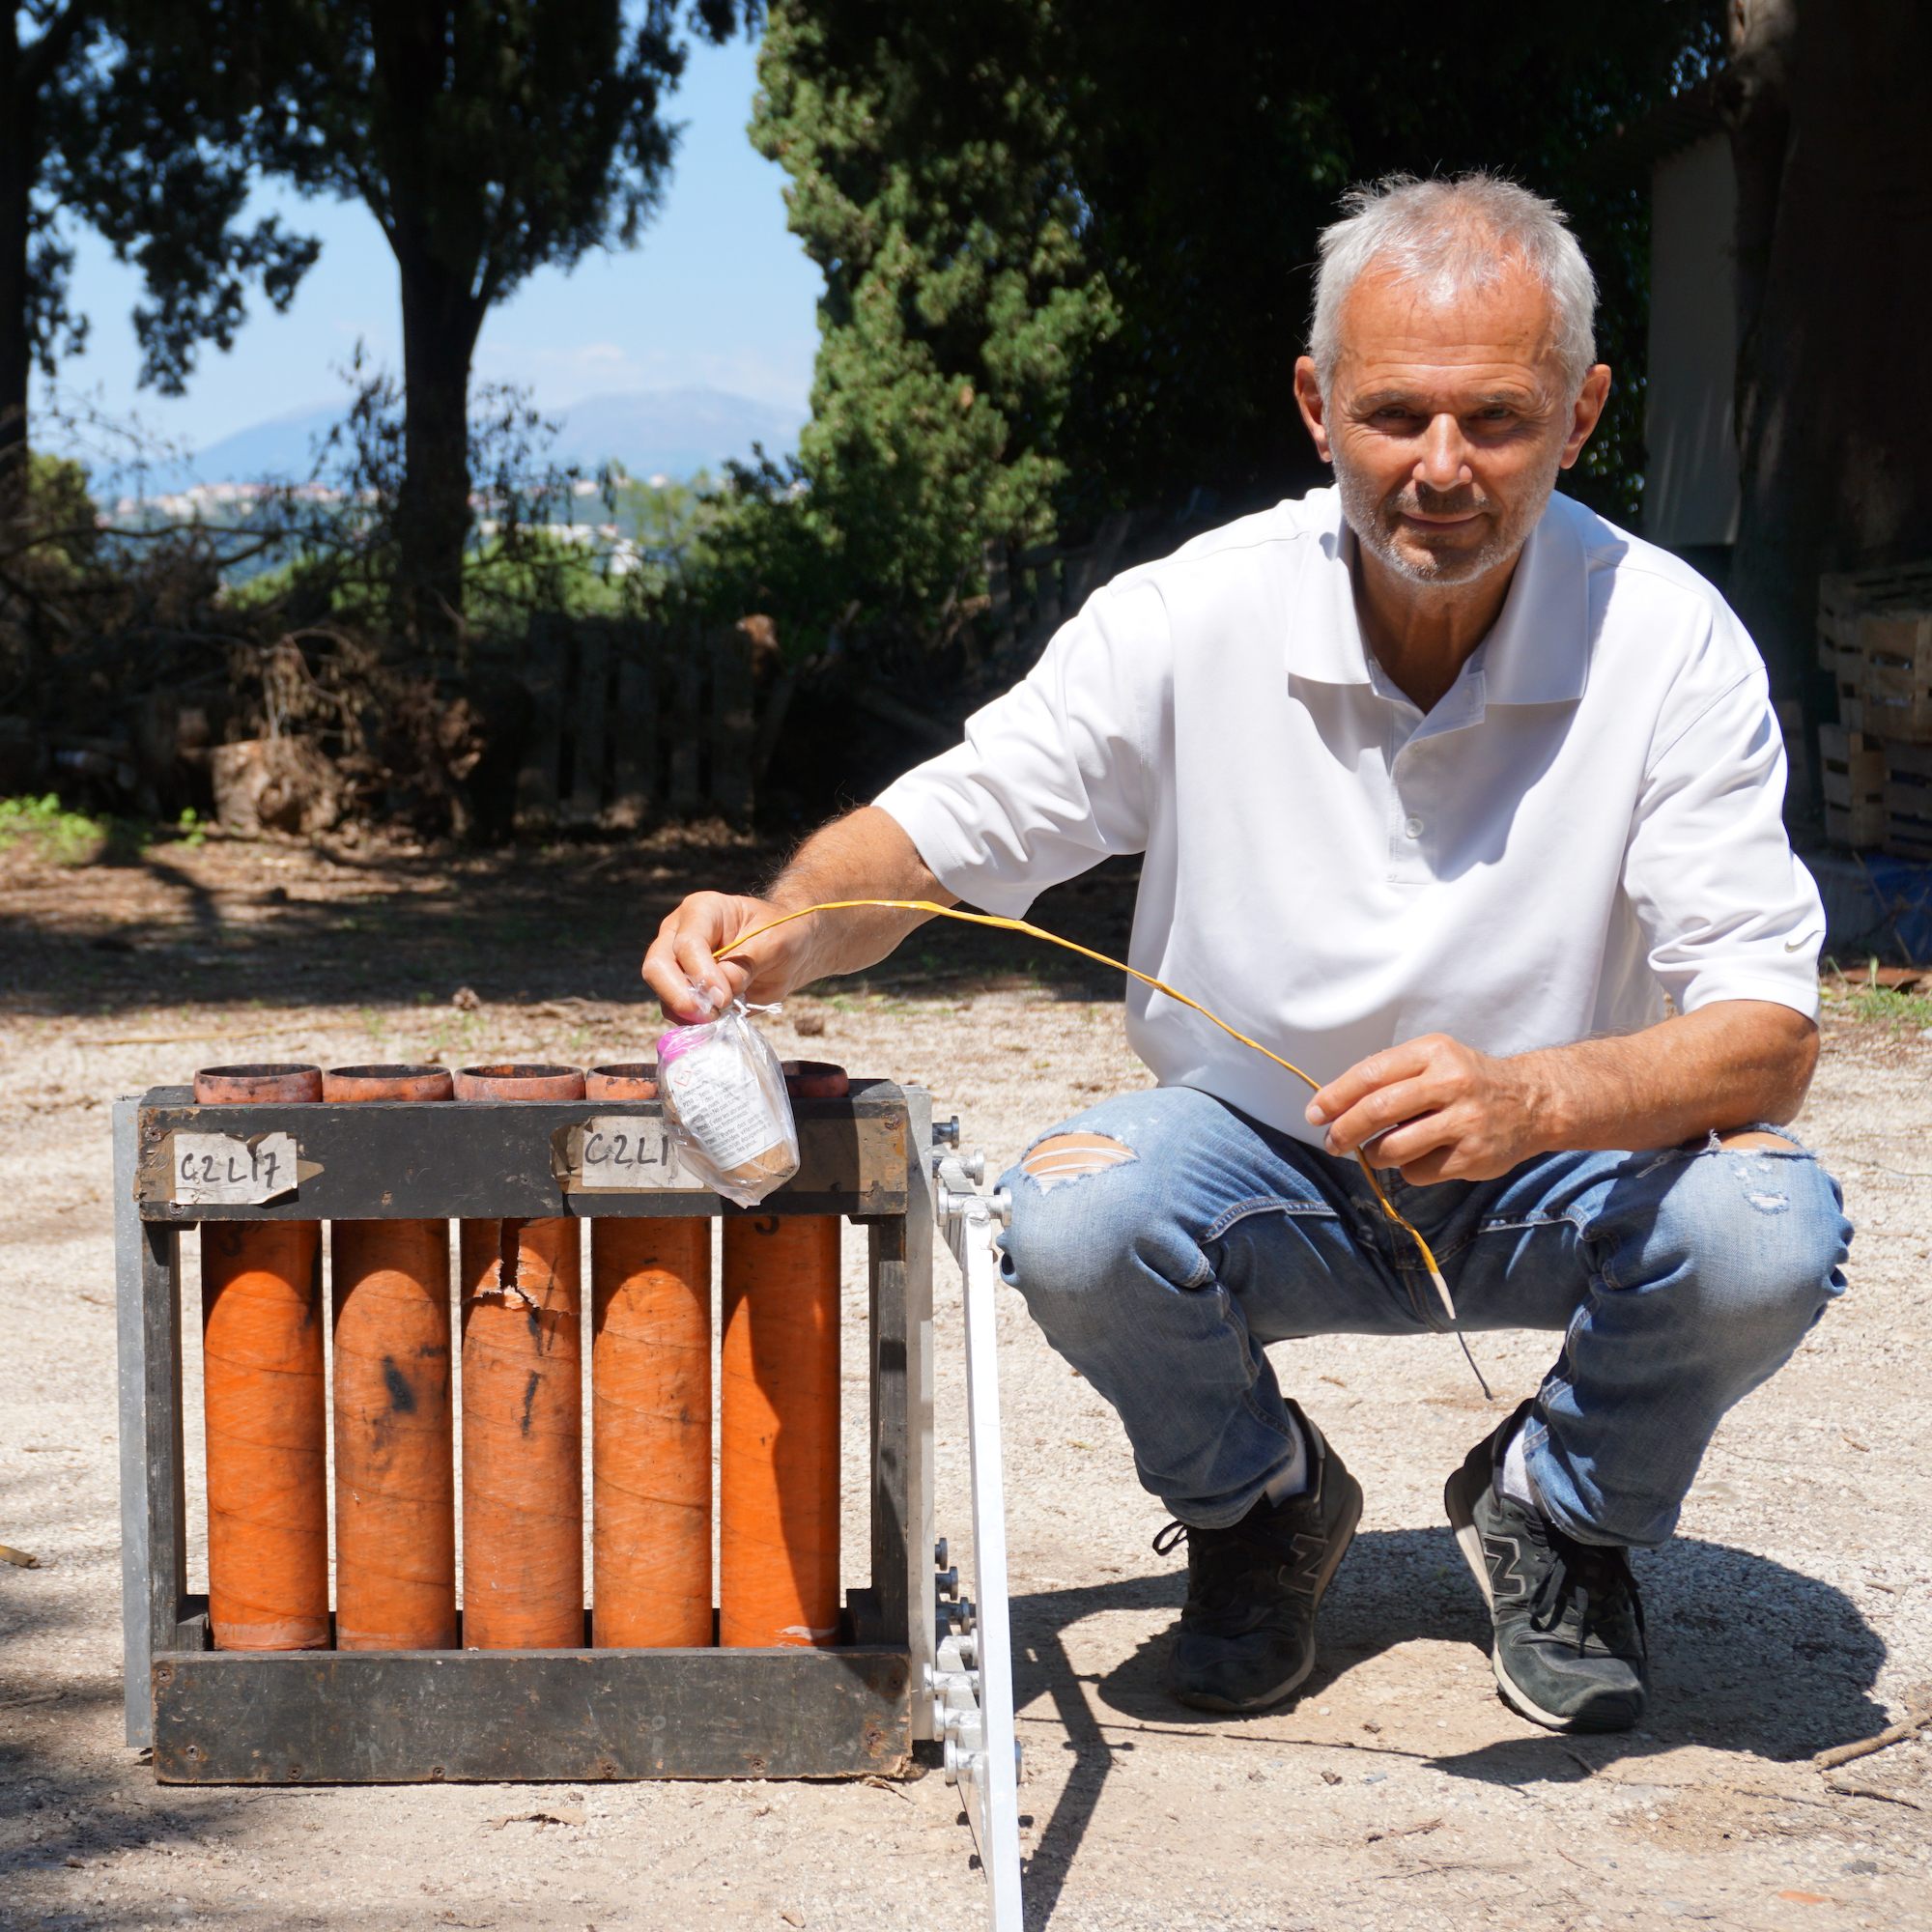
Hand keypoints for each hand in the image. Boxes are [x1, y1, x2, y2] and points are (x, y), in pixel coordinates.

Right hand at [641, 891, 815, 1022]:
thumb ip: (745, 965)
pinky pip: (674, 1009)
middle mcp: (680, 933)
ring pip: (661, 991)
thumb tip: (718, 993)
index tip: (723, 997)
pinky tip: (714, 1023)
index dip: (701, 973)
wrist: (789, 951)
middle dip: (678, 995)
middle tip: (707, 1015)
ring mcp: (677, 962)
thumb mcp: (775, 943)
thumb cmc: (783, 935)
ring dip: (686, 1012)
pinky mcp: (683, 988)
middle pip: (657, 966)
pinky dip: (690, 1021)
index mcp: (702, 911)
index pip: (687, 943)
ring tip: (718, 1018)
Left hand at [1305, 1033, 1545, 1183]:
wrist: (1533, 1101)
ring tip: (1374, 1152)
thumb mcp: (1434, 1060)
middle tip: (1331, 1142)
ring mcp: (1464, 1121)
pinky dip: (1408, 1169)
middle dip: (1344, 1130)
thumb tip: (1333, 1105)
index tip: (1314, 1113)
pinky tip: (1421, 1157)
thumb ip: (1390, 1076)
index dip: (1335, 1096)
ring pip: (1393, 1148)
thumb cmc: (1467, 1080)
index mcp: (1433, 1052)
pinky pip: (1418, 1171)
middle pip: (1377, 1110)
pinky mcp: (1473, 1156)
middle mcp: (1450, 1083)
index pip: (1370, 1074)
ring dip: (1372, 1154)